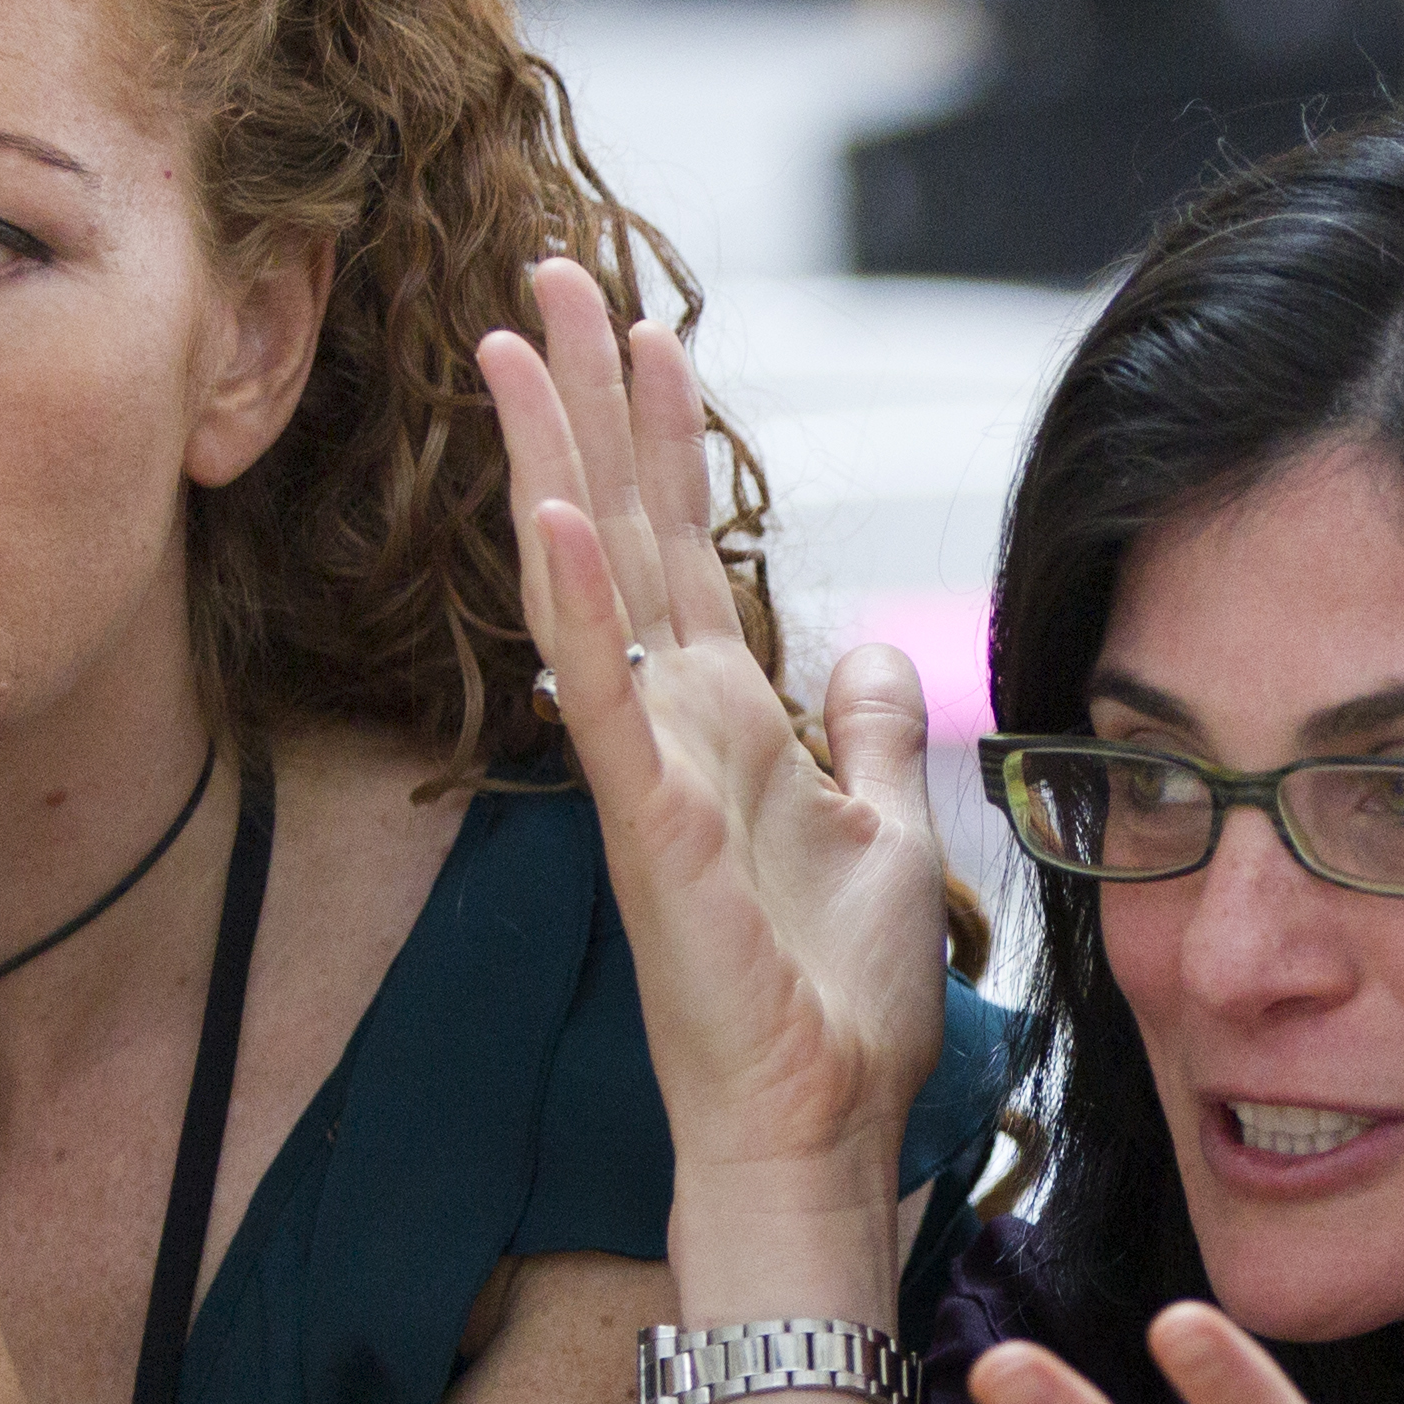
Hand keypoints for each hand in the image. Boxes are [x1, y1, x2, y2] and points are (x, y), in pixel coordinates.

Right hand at [482, 260, 944, 1228]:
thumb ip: (876, 737)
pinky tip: (552, 513)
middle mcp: (673, 727)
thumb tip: (874, 657)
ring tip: (514, 344)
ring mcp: (648, 773)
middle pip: (621, 528)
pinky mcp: (648, 830)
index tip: (641, 325)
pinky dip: (577, 607)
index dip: (659, 434)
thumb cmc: (840, 1009)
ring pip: (586, 583)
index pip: (682, 545)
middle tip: (549, 273)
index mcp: (728, 723)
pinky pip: (601, 701)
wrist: (818, 1131)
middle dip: (584, 399)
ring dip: (552, 458)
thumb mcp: (889, 835)